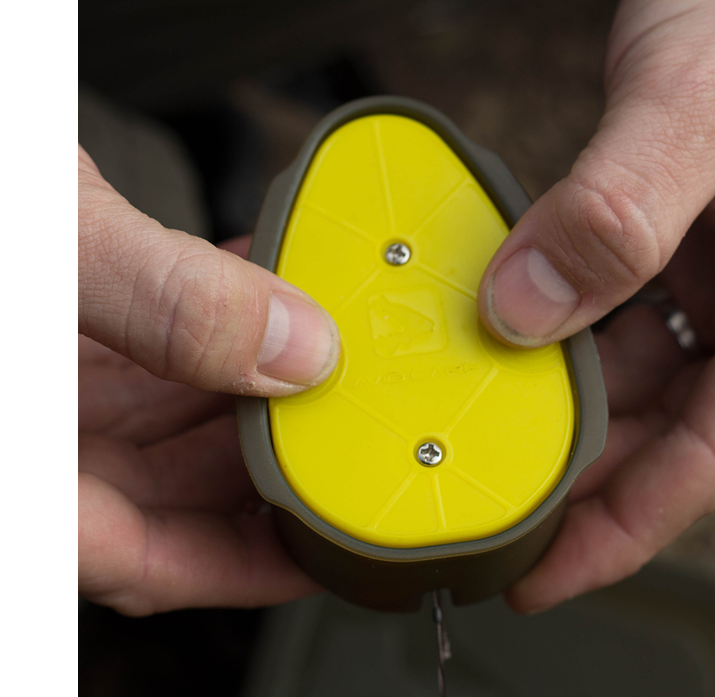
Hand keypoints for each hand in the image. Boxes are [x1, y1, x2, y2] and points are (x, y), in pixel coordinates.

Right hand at [78, 147, 338, 614]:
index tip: (324, 548)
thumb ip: (170, 304)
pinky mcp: (47, 339)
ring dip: (243, 388)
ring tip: (314, 354)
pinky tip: (251, 295)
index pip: (149, 560)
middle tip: (340, 423)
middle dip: (263, 456)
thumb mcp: (47, 250)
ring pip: (162, 425)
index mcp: (25, 472)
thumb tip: (296, 348)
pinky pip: (142, 360)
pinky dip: (204, 333)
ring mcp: (37, 392)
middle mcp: (33, 445)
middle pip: (171, 489)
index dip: (248, 566)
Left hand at [476, 0, 714, 611]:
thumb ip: (619, 214)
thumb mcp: (703, 107)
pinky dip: (559, 330)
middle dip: (583, 471)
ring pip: (633, 372)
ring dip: (561, 400)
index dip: (631, 524)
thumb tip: (525, 309)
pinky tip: (508, 341)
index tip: (548, 573)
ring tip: (486, 433)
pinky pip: (612, 310)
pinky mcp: (675, 239)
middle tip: (494, 509)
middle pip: (667, 425)